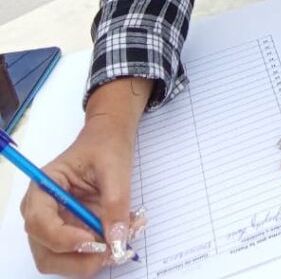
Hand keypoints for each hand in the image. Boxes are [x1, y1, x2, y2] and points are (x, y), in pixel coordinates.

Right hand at [21, 78, 150, 275]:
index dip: (62, 238)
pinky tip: (122, 235)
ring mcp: (57, 226)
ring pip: (63, 261)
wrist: (110, 139)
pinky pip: (82, 255)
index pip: (39, 222)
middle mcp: (43, 212)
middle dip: (77, 259)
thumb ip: (116, 202)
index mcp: (43, 187)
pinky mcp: (73, 233)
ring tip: (122, 240)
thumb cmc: (106, 145)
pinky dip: (101, 253)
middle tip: (111, 251)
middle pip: (46, 252)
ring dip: (92, 260)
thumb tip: (117, 240)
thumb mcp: (115, 167)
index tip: (93, 240)